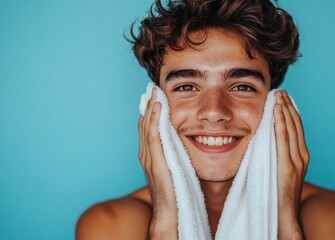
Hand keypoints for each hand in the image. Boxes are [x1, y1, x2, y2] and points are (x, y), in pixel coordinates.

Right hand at [138, 88, 177, 238]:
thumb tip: (185, 142)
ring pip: (147, 126)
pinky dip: (154, 120)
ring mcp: (149, 158)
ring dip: (151, 108)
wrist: (171, 212)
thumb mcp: (175, 167)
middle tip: (153, 88)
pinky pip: (153, 136)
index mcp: (151, 155)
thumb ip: (175, 154)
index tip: (157, 95)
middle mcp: (146, 154)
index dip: (152, 111)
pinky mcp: (156, 162)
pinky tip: (159, 107)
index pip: (148, 127)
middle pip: (144, 123)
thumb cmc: (176, 192)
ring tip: (155, 91)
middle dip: (149, 105)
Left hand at [274, 90, 309, 239]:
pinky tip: (276, 110)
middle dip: (288, 106)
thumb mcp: (281, 170)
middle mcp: (302, 156)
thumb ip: (279, 156)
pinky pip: (283, 139)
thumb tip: (268, 142)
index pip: (297, 128)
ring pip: (290, 128)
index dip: (291, 111)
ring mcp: (297, 161)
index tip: (284, 98)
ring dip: (284, 109)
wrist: (284, 215)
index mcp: (302, 156)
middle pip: (295, 125)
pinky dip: (280, 123)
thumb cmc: (279, 193)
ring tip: (278, 95)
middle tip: (280, 91)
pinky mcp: (287, 167)